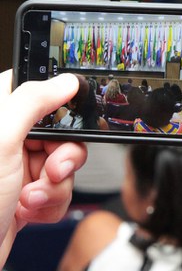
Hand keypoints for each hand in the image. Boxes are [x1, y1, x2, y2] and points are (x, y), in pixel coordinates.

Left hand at [0, 71, 86, 264]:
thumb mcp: (0, 143)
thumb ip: (32, 103)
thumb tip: (64, 80)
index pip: (31, 90)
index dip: (55, 101)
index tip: (65, 119)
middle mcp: (3, 142)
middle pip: (58, 129)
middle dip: (63, 153)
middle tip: (51, 167)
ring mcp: (13, 170)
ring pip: (62, 162)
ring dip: (56, 184)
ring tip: (32, 197)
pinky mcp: (22, 196)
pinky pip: (58, 189)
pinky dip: (51, 202)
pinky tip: (28, 210)